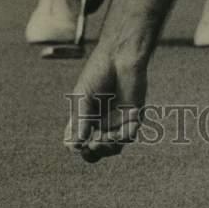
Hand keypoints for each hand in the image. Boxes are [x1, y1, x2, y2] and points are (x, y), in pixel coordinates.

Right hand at [64, 45, 146, 162]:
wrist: (120, 56)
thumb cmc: (98, 73)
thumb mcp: (82, 97)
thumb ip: (80, 121)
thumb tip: (74, 147)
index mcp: (86, 118)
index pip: (79, 140)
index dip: (76, 145)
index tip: (75, 144)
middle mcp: (102, 122)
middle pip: (97, 149)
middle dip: (94, 152)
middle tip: (92, 145)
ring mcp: (118, 121)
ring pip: (114, 147)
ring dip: (107, 148)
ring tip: (102, 140)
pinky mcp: (134, 117)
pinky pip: (129, 135)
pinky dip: (124, 136)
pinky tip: (119, 131)